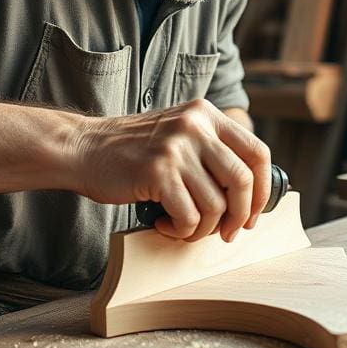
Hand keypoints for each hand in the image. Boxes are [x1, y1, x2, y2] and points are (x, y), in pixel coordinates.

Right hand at [72, 99, 270, 242]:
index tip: (252, 213)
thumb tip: (249, 194)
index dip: (262, 190)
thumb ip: (211, 150)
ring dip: (203, 228)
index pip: (257, 152)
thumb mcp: (178, 133)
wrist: (84, 147)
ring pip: (216, 205)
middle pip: (243, 181)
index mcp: (206, 114)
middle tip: (226, 233)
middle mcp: (195, 125)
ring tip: (184, 227)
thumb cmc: (133, 151)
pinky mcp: (158, 172)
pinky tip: (165, 224)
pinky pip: (189, 216)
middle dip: (239, 216)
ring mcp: (176, 148)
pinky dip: (181, 230)